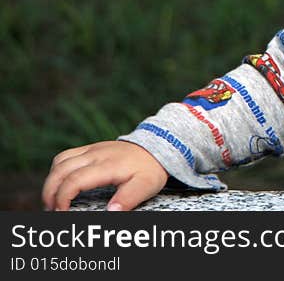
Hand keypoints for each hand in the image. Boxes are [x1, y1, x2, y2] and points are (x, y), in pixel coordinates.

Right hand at [42, 141, 167, 211]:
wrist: (156, 148)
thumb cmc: (150, 169)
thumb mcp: (146, 186)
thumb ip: (128, 199)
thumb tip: (111, 212)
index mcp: (108, 165)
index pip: (75, 180)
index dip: (63, 198)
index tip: (62, 213)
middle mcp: (96, 154)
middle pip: (60, 170)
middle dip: (50, 192)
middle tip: (52, 211)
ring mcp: (92, 149)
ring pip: (59, 161)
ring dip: (51, 181)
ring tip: (53, 200)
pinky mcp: (90, 148)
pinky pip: (65, 156)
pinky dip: (57, 171)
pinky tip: (61, 185)